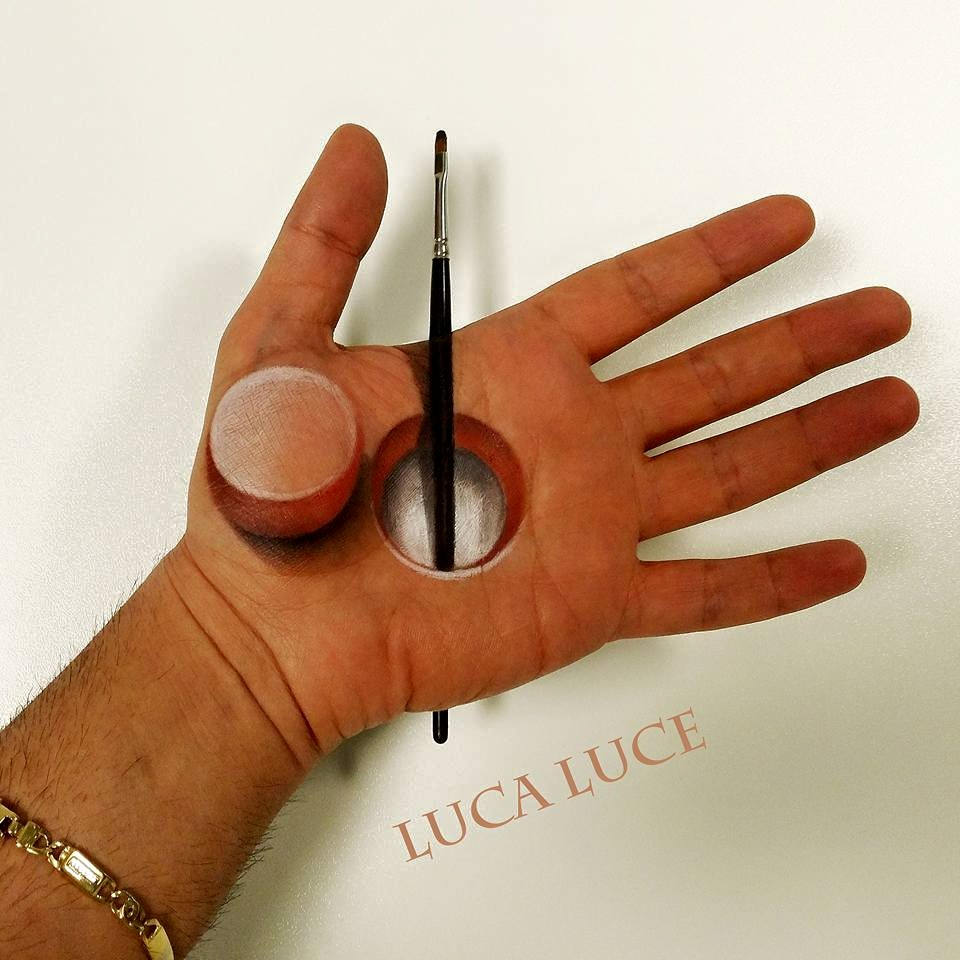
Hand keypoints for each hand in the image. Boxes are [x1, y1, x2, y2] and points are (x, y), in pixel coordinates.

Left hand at [170, 123, 916, 757]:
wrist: (273, 625)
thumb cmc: (268, 492)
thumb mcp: (282, 344)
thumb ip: (324, 244)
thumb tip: (354, 148)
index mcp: (509, 370)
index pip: (638, 292)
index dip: (717, 255)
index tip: (786, 223)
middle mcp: (565, 439)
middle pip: (711, 375)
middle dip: (800, 342)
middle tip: (878, 310)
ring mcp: (587, 521)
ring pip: (728, 469)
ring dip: (812, 437)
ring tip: (889, 400)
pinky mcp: (590, 601)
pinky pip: (702, 589)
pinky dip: (772, 579)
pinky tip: (835, 560)